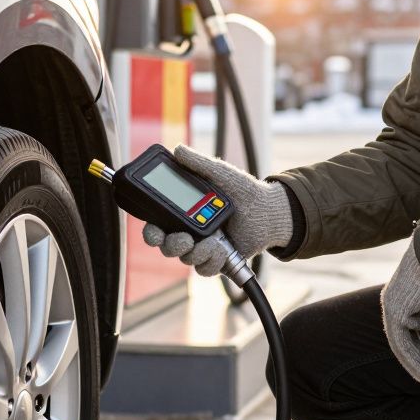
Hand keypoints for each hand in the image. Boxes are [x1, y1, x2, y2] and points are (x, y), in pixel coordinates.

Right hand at [141, 145, 293, 276]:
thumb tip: (177, 150)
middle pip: (166, 247)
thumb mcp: (219, 173)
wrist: (267, 210)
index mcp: (184, 213)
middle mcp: (190, 232)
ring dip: (196, 252)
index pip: (158, 226)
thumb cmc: (244, 191)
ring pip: (185, 259)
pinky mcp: (217, 260)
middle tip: (184, 239)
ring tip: (212, 242)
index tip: (154, 231)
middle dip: (170, 245)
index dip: (151, 232)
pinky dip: (210, 261)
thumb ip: (197, 163)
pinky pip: (204, 269)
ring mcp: (203, 247)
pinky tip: (220, 250)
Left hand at [381, 237, 419, 383]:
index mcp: (402, 293)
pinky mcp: (398, 313)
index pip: (409, 324)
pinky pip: (405, 343)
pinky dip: (415, 359)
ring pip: (402, 342)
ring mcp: (393, 307)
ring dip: (416, 362)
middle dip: (418, 356)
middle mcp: (393, 300)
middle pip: (403, 336)